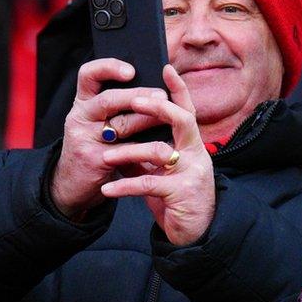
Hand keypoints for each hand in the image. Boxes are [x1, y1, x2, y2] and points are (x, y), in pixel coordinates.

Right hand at [51, 59, 167, 219]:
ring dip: (147, 120)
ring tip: (168, 119)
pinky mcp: (94, 159)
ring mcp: (84, 138)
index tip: (131, 70)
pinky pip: (125, 150)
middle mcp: (80, 116)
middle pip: (109, 99)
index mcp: (83, 102)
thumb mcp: (99, 121)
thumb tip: (157, 88)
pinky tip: (161, 147)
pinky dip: (145, 148)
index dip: (109, 67)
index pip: (89, 74)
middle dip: (138, 95)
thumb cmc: (95, 145)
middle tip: (162, 95)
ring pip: (120, 125)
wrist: (72, 183)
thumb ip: (119, 105)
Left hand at [99, 66, 215, 245]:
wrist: (195, 234)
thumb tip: (122, 133)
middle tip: (135, 102)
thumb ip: (146, 152)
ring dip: (129, 152)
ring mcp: (192, 172)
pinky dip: (124, 185)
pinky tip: (107, 189)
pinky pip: (148, 184)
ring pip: (160, 152)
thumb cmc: (175, 199)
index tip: (165, 67)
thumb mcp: (161, 171)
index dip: (178, 88)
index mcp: (192, 145)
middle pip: (182, 119)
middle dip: (157, 107)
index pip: (187, 110)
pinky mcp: (182, 194)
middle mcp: (196, 154)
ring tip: (105, 157)